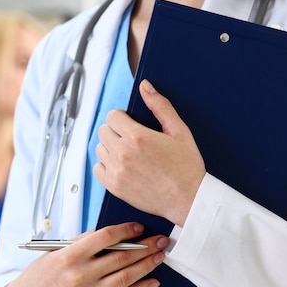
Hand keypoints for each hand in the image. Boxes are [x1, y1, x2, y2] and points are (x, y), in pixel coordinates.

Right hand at [0, 222, 168, 286]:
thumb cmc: (42, 274)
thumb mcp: (56, 251)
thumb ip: (82, 241)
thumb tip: (110, 233)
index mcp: (69, 256)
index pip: (104, 238)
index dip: (125, 231)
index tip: (138, 226)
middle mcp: (79, 275)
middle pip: (121, 258)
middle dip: (145, 247)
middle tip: (160, 240)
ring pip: (125, 277)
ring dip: (147, 265)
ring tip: (160, 256)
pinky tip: (152, 280)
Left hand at [94, 79, 205, 226]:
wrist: (188, 199)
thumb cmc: (187, 167)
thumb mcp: (179, 131)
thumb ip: (160, 106)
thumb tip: (146, 87)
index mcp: (138, 137)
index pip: (112, 116)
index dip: (121, 117)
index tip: (130, 123)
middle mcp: (123, 154)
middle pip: (103, 130)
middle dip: (115, 130)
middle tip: (131, 138)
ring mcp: (117, 171)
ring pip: (99, 148)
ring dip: (110, 147)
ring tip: (129, 153)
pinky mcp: (114, 187)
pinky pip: (97, 168)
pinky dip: (106, 165)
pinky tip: (122, 166)